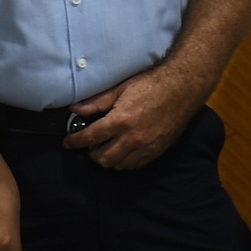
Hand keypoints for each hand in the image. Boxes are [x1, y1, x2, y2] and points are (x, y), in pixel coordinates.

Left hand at [66, 64, 199, 169]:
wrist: (182, 88)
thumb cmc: (152, 85)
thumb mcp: (121, 88)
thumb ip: (97, 102)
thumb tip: (75, 109)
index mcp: (121, 120)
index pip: (90, 137)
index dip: (75, 141)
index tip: (68, 142)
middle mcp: (132, 138)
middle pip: (102, 157)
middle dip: (91, 153)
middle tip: (89, 144)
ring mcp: (145, 147)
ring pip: (118, 165)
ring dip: (107, 159)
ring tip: (105, 148)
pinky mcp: (156, 151)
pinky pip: (134, 165)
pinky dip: (124, 162)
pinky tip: (122, 152)